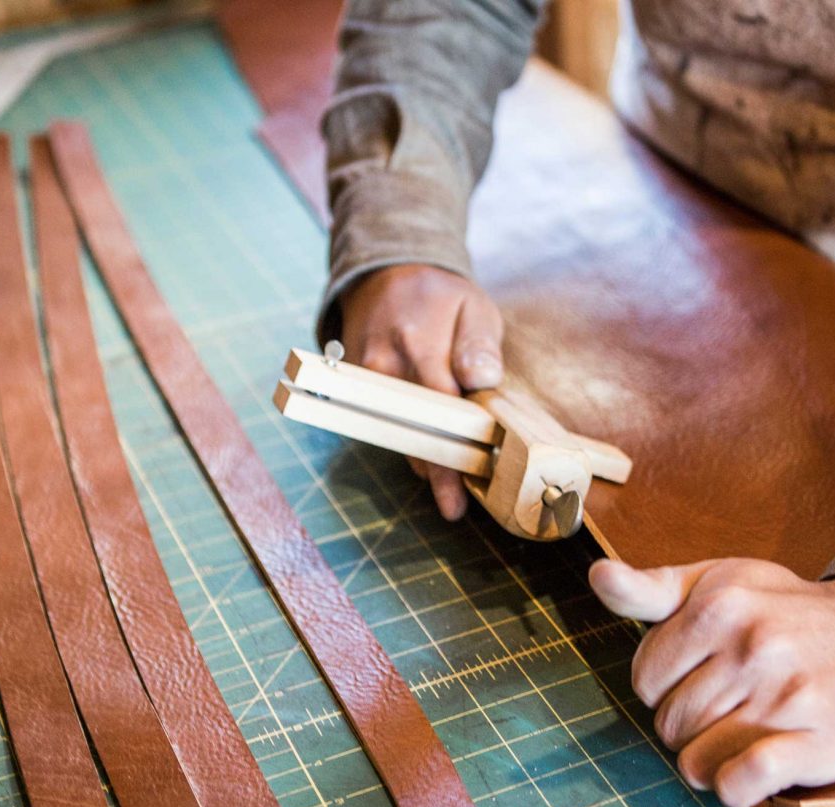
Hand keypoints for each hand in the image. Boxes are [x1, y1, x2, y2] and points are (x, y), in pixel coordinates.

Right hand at [339, 264, 504, 519]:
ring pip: (394, 432)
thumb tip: (481, 379)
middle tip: (454, 506)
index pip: (439, 409)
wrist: (384, 272)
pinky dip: (408, 438)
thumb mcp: (472, 305)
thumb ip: (478, 344)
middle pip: (410, 431)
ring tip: (449, 486)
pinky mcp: (353, 384)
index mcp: (417, 343)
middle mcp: (383, 365)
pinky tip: (429, 452)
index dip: (451, 453)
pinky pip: (383, 422)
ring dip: (422, 459)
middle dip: (434, 472)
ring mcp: (362, 377)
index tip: (463, 489)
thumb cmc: (438, 293)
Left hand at [588, 558, 834, 806]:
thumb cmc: (785, 612)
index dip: (665, 687)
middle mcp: (754, 645)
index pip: (645, 679)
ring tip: (741, 734)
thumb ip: (652, 590)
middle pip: (669, 724)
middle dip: (688, 726)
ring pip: (696, 761)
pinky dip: (734, 788)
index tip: (701, 676)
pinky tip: (751, 769)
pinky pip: (741, 783)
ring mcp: (787, 695)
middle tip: (728, 707)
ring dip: (709, 761)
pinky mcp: (817, 742)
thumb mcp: (719, 585)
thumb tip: (598, 576)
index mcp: (720, 604)